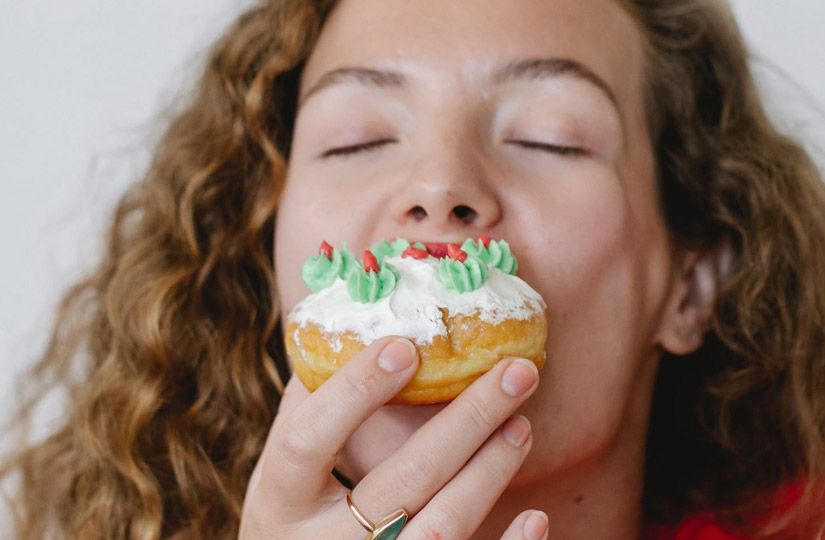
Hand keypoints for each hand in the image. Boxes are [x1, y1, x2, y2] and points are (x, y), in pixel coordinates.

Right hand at [239, 336, 547, 538]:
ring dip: (489, 472)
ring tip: (521, 425)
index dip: (354, 393)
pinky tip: (535, 516)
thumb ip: (308, 406)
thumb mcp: (281, 472)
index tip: (406, 347)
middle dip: (466, 421)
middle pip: (403, 481)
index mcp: (282, 502)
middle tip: (514, 371)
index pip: (308, 441)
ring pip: (441, 528)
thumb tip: (349, 326)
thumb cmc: (292, 517)